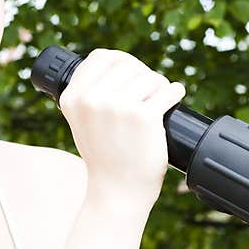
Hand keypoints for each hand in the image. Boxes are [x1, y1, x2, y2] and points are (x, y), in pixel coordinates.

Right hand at [58, 48, 185, 209]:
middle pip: (127, 64)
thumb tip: (116, 61)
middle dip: (142, 74)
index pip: (101, 57)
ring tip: (159, 98)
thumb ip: (88, 92)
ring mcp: (118, 106)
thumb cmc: (103, 155)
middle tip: (149, 91)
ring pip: (149, 76)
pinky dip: (175, 92)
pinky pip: (168, 90)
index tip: (131, 74)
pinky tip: (174, 95)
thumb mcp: (81, 120)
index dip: (121, 62)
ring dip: (159, 85)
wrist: (117, 191)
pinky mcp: (144, 116)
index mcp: (73, 97)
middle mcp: (92, 99)